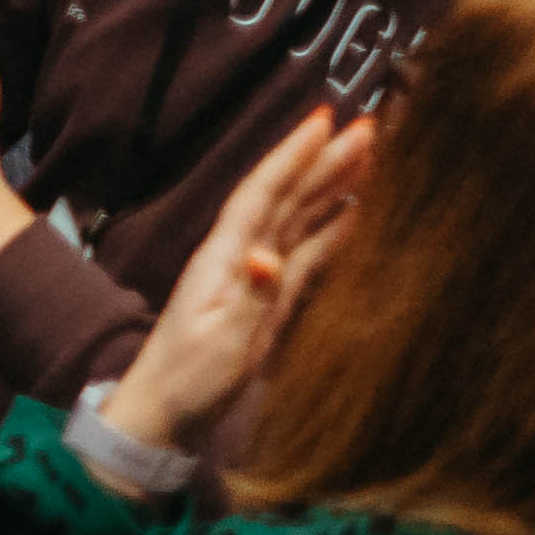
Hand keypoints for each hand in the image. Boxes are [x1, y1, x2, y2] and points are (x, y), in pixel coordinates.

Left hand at [108, 108, 373, 457]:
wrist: (164, 416)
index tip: (323, 119)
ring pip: (299, 220)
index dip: (292, 156)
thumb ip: (250, 298)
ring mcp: (255, 277)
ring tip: (370, 157)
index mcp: (224, 258)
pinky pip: (305, 255)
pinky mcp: (267, 300)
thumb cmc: (187, 381)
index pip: (261, 194)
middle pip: (287, 198)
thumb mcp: (221, 342)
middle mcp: (240, 258)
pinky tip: (355, 214)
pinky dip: (331, 231)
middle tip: (369, 127)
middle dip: (323, 161)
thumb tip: (267, 257)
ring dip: (331, 187)